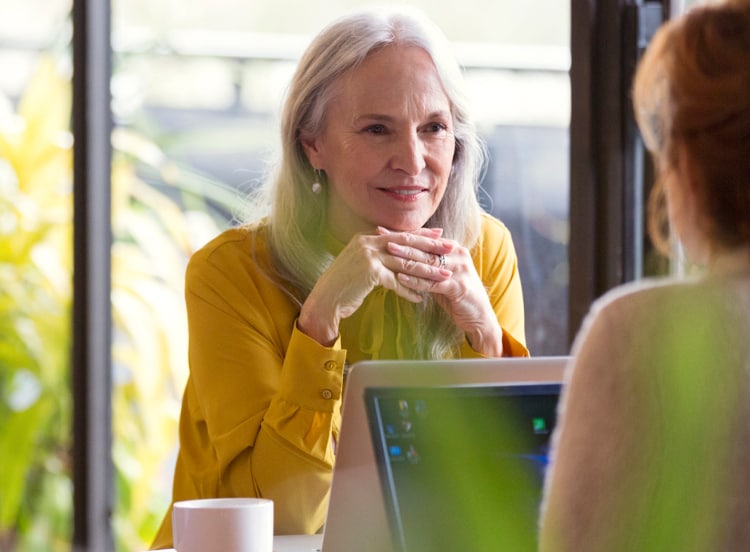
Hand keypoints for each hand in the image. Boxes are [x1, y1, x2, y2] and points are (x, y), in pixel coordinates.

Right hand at [297, 227, 452, 345]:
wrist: (325, 300)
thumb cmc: (344, 285)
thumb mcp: (360, 263)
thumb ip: (376, 254)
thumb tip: (396, 253)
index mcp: (366, 237)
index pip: (400, 234)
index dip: (422, 235)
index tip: (440, 235)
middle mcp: (367, 242)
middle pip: (406, 244)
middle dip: (431, 247)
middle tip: (451, 248)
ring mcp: (368, 256)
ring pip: (405, 263)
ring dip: (426, 271)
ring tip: (443, 277)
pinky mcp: (370, 272)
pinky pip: (396, 281)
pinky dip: (409, 290)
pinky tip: (421, 298)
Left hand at [383, 229, 504, 356]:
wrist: (478, 316)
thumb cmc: (457, 295)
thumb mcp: (442, 275)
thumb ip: (428, 264)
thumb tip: (404, 254)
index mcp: (454, 249)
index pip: (426, 239)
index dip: (405, 235)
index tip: (384, 232)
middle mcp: (458, 255)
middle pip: (426, 248)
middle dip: (404, 243)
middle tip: (384, 240)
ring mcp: (459, 270)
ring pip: (428, 264)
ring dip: (407, 259)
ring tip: (389, 255)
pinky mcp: (458, 287)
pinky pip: (432, 283)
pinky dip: (415, 281)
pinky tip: (401, 278)